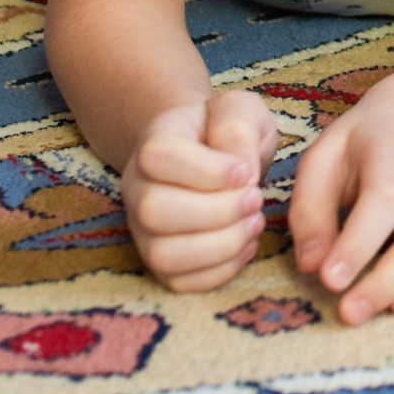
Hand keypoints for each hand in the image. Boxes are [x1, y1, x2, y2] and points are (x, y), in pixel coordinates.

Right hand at [120, 89, 277, 292]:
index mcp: (153, 142)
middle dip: (217, 211)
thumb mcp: (238, 111)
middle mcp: (137, 188)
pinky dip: (220, 270)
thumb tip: (240, 173)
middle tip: (255, 200)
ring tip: (253, 224)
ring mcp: (143, 229)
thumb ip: (237, 128)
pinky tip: (245, 245)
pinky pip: (179, 282)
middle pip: (155, 211)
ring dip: (221, 245)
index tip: (244, 171)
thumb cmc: (225, 131)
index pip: (158, 156)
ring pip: (164, 255)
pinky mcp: (160, 262)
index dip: (207, 170)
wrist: (210, 153)